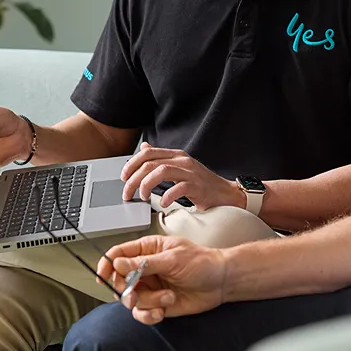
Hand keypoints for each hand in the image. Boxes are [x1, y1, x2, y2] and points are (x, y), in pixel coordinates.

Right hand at [98, 235, 227, 324]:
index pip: (118, 254)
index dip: (107, 264)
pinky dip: (150, 314)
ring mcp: (150, 287)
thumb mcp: (173, 258)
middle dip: (126, 289)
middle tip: (135, 293)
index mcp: (147, 250)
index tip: (104, 276)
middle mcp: (145, 269)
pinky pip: (141, 313)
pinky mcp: (156, 304)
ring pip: (130, 299)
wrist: (221, 282)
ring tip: (167, 297)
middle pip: (119, 280)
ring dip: (147, 302)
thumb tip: (118, 263)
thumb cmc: (202, 263)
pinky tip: (163, 310)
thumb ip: (144, 263)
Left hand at [121, 143, 243, 209]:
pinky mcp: (197, 186)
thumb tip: (144, 147)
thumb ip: (162, 158)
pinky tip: (162, 203)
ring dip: (145, 185)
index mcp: (177, 155)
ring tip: (141, 197)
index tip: (123, 177)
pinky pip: (178, 188)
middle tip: (127, 193)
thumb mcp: (180, 167)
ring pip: (161, 172)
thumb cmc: (202, 184)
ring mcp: (191, 172)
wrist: (227, 195)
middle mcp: (182, 161)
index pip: (148, 153)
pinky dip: (167, 196)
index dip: (132, 164)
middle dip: (133, 179)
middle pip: (150, 164)